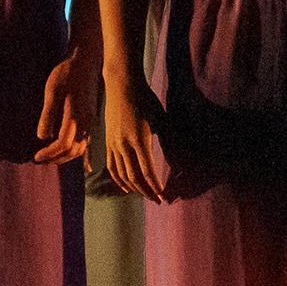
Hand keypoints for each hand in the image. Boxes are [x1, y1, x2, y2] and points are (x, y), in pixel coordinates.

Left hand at [32, 54, 88, 165]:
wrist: (86, 61)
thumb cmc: (67, 73)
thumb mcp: (52, 91)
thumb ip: (48, 115)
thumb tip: (42, 137)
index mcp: (76, 117)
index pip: (63, 145)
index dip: (49, 154)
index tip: (36, 156)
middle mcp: (86, 122)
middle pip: (73, 151)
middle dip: (56, 159)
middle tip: (40, 160)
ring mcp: (91, 120)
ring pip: (81, 148)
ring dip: (65, 156)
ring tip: (50, 157)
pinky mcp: (92, 117)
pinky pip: (85, 140)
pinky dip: (74, 149)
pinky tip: (64, 149)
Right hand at [95, 75, 169, 200]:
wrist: (122, 85)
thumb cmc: (145, 99)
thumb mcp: (161, 120)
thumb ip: (168, 141)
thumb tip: (179, 161)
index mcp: (139, 140)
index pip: (147, 171)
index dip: (155, 187)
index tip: (163, 196)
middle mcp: (124, 145)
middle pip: (134, 177)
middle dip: (146, 191)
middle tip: (156, 200)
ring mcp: (113, 144)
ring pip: (121, 174)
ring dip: (133, 188)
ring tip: (144, 195)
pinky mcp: (107, 142)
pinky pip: (111, 166)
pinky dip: (118, 179)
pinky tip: (126, 186)